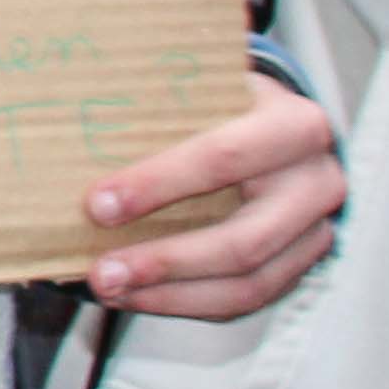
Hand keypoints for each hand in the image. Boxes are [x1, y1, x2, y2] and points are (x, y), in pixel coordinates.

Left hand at [83, 73, 340, 317]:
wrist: (285, 126)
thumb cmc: (229, 103)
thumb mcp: (208, 85)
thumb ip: (161, 98)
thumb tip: (70, 111)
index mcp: (294, 126)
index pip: (224, 159)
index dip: (158, 185)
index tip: (98, 205)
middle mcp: (317, 183)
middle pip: (244, 240)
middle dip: (165, 261)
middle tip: (101, 272)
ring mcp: (316, 231)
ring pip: (248, 283)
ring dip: (171, 294)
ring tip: (110, 290)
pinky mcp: (303, 264)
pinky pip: (247, 298)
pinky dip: (188, 302)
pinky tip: (139, 296)